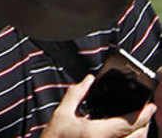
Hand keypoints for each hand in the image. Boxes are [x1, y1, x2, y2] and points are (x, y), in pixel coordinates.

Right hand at [41, 76, 155, 137]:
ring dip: (139, 135)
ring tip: (137, 124)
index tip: (150, 106)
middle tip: (145, 113)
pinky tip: (125, 134)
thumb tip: (88, 80)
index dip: (143, 114)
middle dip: (145, 125)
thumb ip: (76, 94)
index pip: (128, 124)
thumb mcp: (62, 114)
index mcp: (97, 134)